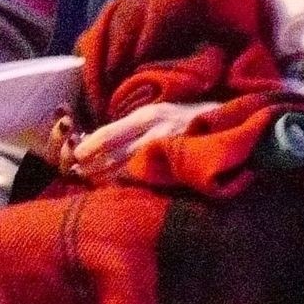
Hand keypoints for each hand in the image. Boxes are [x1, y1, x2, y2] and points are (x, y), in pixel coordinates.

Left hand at [68, 101, 217, 180]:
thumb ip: (132, 127)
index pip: (110, 133)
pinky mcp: (182, 165)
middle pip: (117, 154)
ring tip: (91, 183)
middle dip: (95, 167)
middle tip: (76, 174)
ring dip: (108, 178)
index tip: (75, 156)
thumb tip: (99, 141)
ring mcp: (171, 148)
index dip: (91, 146)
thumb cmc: (185, 118)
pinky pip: (151, 178)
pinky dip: (133, 183)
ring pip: (131, 168)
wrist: (227, 122)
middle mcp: (157, 131)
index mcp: (147, 116)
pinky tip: (121, 189)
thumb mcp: (157, 114)